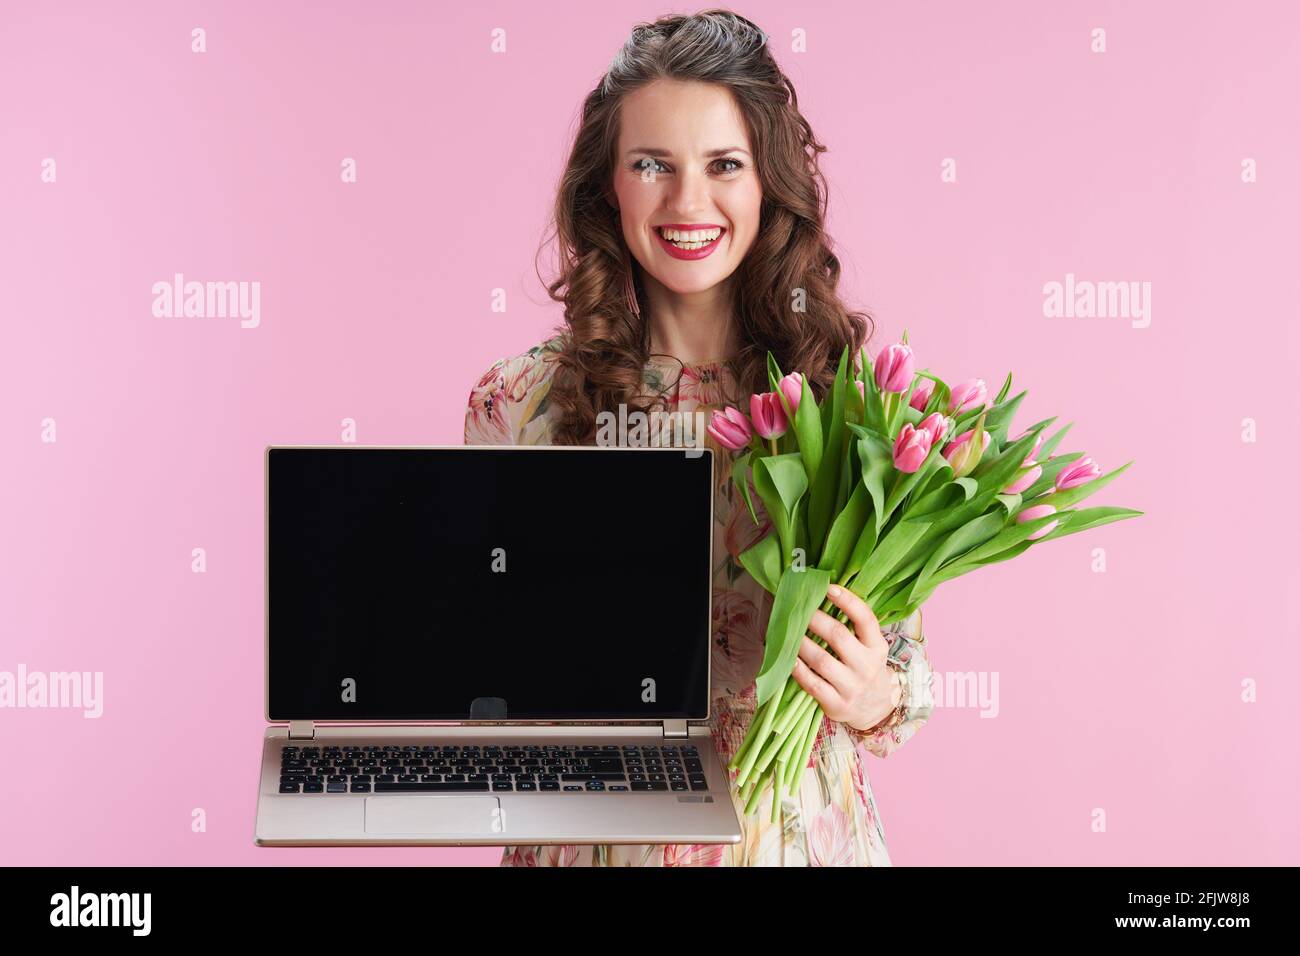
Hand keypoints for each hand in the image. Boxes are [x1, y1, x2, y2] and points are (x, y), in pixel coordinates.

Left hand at [791, 583, 901, 732]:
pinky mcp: (837, 704)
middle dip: (815, 619)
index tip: (829, 588)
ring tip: (788, 632)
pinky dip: (798, 670)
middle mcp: (867, 666)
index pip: (866, 619)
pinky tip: (788, 658)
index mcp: (877, 647)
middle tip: (799, 609)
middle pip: (839, 637)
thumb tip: (821, 596)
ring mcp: (852, 687)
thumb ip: (854, 627)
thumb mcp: (870, 647)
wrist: (875, 708)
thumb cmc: (865, 667)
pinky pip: (813, 684)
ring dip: (801, 644)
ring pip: (822, 661)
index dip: (848, 601)